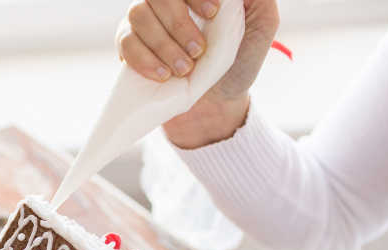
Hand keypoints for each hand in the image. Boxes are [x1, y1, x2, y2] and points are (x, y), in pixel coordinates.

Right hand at [117, 0, 279, 147]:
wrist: (216, 102)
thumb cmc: (240, 62)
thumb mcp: (261, 27)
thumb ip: (257, 0)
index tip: (213, 13)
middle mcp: (166, 0)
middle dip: (178, 23)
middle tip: (198, 51)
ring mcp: (144, 19)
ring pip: (139, 14)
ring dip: (162, 44)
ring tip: (183, 69)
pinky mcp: (128, 43)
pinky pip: (125, 42)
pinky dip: (144, 59)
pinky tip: (163, 75)